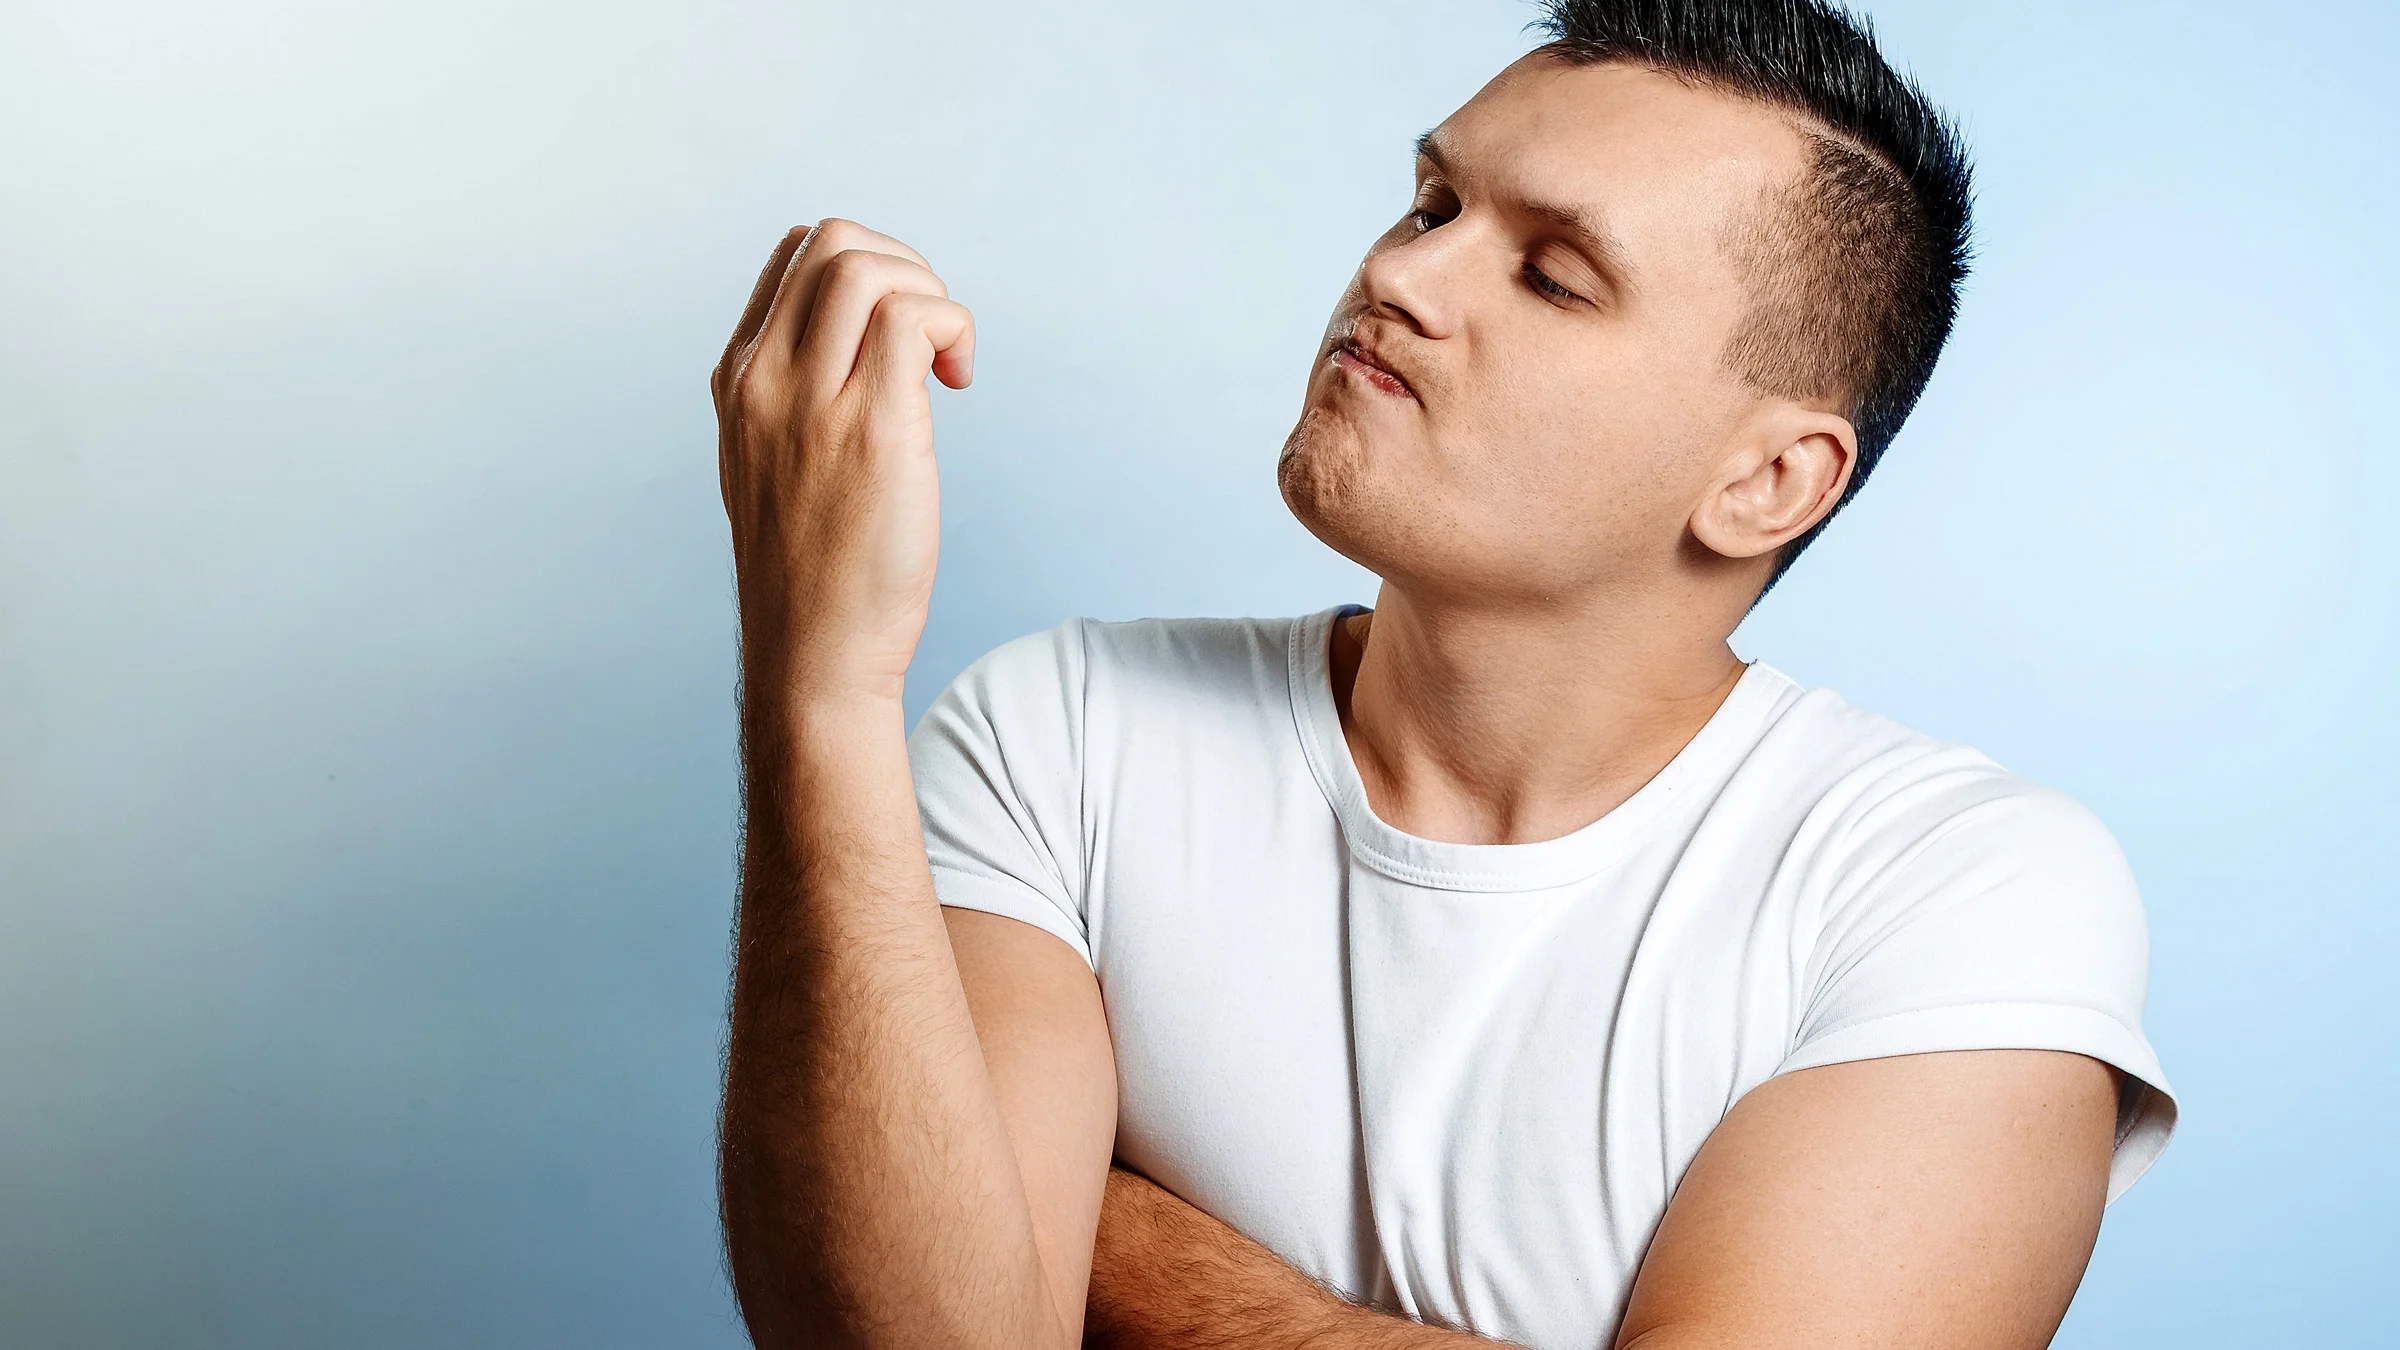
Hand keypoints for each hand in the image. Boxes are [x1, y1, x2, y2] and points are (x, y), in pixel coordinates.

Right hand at [711, 219, 975, 707]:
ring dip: (931, 293)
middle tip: (933, 338)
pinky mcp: (871, 430)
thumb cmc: (811, 574)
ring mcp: (811, 403)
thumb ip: (797, 398)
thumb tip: (864, 347)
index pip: (794, 257)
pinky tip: (958, 381)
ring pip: (866, 267)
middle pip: (830, 242)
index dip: (867, 269)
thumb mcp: (772, 466)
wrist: (812, 656)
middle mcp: (763, 381)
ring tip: (947, 363)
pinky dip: (954, 328)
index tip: (898, 332)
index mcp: (739, 381)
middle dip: (905, 265)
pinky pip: (914, 320)